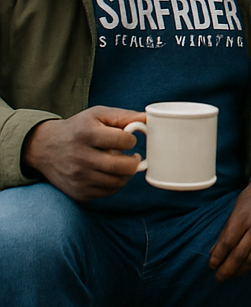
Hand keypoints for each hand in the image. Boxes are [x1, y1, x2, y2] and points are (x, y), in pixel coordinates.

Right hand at [21, 106, 145, 200]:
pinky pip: (107, 192)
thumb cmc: (78, 128)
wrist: (44, 147)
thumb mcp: (98, 115)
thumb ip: (124, 116)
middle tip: (132, 157)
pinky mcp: (77, 191)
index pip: (123, 140)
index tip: (128, 139)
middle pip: (121, 166)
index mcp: (87, 134)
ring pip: (116, 182)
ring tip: (122, 164)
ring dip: (125, 174)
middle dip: (133, 162)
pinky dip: (114, 184)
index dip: (131, 140)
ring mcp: (78, 177)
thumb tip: (149, 118)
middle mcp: (80, 157)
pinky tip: (111, 174)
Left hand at [208, 172, 250, 280]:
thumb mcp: (240, 204)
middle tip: (219, 277)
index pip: (226, 244)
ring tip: (233, 274)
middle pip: (238, 256)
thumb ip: (228, 227)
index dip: (217, 258)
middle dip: (226, 271)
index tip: (212, 265)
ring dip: (241, 271)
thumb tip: (215, 250)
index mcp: (243, 216)